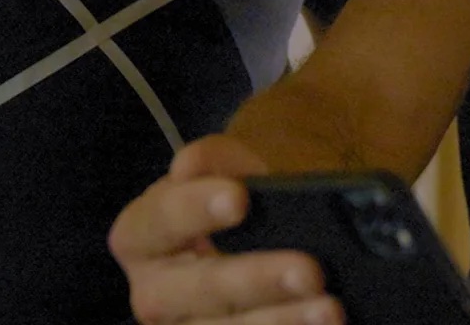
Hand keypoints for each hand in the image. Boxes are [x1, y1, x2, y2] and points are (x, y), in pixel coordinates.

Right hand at [110, 135, 342, 324]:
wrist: (258, 253)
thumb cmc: (238, 212)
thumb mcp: (231, 176)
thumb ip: (215, 160)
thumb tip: (189, 166)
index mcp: (141, 237)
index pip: (157, 220)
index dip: (193, 209)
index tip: (239, 199)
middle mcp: (151, 292)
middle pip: (196, 289)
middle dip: (254, 279)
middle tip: (309, 270)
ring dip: (279, 321)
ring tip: (328, 309)